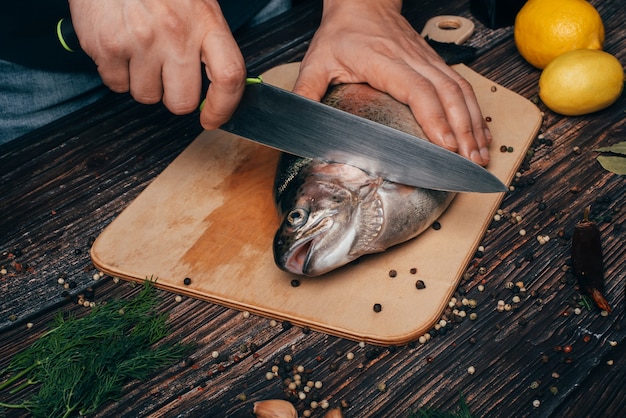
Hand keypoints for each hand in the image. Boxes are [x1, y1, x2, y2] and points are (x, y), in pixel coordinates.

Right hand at [68, 0, 245, 129]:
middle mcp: (175, 34)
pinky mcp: (106, 46)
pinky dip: (117, 73)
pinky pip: (116, 85)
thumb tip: (218, 91)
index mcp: (206, 22)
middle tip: (168, 75)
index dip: (224, 107)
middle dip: (175, 97)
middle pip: (182, 102)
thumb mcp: (197, 4)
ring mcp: (139, 41)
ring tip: (140, 50)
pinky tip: (120, 45)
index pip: (229, 77)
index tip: (212, 118)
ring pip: (146, 96)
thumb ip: (209, 44)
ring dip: (144, 82)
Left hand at [293, 0, 491, 165]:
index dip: (436, 119)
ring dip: (474, 123)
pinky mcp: (434, 62)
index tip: (446, 146)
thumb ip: (306, 91)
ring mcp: (428, 60)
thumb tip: (295, 122)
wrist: (362, 1)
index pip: (418, 91)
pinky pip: (462, 85)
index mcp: (385, 61)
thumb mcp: (317, 61)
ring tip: (480, 154)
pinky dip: (474, 110)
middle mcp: (413, 60)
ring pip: (461, 90)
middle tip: (471, 161)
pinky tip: (478, 130)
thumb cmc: (342, 31)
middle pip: (449, 95)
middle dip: (464, 130)